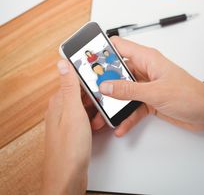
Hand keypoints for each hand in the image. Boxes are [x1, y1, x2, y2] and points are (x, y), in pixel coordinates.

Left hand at [41, 60, 91, 194]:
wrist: (68, 179)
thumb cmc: (69, 149)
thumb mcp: (73, 112)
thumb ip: (69, 87)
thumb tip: (62, 63)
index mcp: (59, 101)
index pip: (75, 80)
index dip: (89, 78)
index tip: (102, 74)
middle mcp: (62, 110)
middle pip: (82, 93)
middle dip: (96, 96)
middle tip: (106, 100)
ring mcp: (69, 121)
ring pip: (87, 106)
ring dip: (97, 109)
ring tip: (102, 117)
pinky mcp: (75, 131)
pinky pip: (88, 119)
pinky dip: (96, 120)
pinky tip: (100, 125)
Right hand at [91, 37, 203, 135]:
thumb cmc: (191, 95)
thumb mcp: (155, 92)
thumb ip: (129, 89)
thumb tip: (107, 86)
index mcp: (147, 59)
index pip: (120, 46)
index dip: (103, 50)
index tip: (88, 59)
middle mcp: (145, 70)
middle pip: (118, 72)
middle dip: (104, 82)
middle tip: (90, 91)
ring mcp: (147, 85)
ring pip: (123, 91)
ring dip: (113, 103)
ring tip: (101, 113)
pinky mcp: (150, 100)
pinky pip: (132, 106)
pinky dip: (126, 116)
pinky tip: (120, 125)